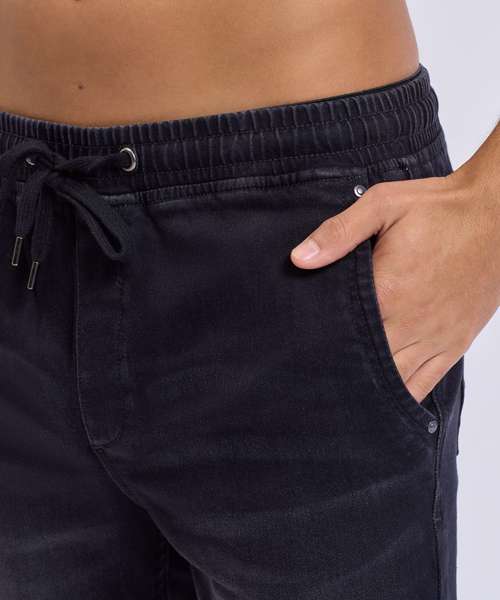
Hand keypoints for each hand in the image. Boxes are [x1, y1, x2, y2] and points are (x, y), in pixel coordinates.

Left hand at [290, 163, 499, 402]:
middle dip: (338, 366)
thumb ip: (339, 233)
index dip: (317, 341)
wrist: (498, 214)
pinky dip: (402, 395)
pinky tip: (382, 399)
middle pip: (362, 362)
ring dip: (366, 385)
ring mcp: (434, 338)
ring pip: (391, 380)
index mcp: (386, 292)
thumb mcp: (384, 205)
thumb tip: (299, 258)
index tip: (299, 346)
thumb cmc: (440, 209)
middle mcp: (410, 323)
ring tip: (340, 389)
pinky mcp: (454, 343)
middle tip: (311, 371)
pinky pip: (425, 383)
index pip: (340, 331)